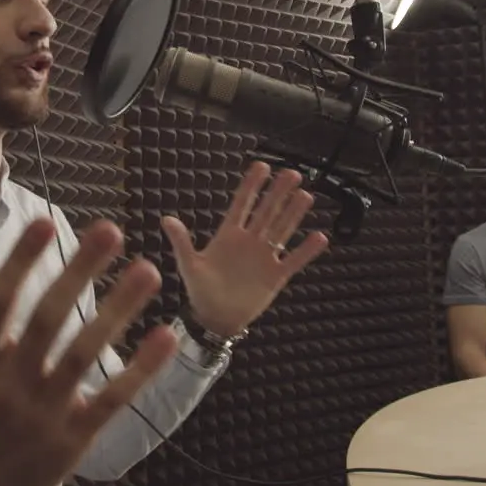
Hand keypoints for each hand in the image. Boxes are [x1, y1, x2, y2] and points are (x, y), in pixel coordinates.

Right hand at [0, 218, 176, 485]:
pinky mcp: (72, 439)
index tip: (44, 221)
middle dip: (79, 271)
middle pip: (47, 318)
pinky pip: (111, 399)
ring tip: (148, 269)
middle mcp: (10, 382)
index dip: (20, 261)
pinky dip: (140, 368)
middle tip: (110, 229)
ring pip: (83, 353)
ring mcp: (42, 412)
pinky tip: (166, 335)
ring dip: (118, 309)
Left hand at [161, 162, 328, 336]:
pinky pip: (293, 260)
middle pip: (267, 212)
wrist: (215, 319)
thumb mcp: (189, 265)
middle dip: (278, 193)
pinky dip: (306, 251)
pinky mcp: (275, 276)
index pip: (242, 204)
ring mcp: (264, 258)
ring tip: (305, 195)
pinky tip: (320, 237)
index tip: (262, 166)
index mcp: (228, 235)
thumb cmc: (200, 290)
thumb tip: (166, 219)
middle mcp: (249, 242)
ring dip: (294, 214)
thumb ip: (182, 242)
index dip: (251, 186)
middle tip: (291, 173)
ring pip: (282, 230)